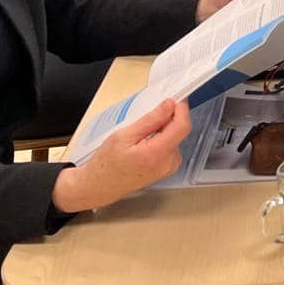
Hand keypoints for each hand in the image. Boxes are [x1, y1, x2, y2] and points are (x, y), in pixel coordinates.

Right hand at [52, 98, 191, 213]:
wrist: (101, 185)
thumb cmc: (107, 164)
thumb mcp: (124, 135)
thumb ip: (150, 120)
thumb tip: (169, 106)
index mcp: (156, 154)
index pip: (182, 126)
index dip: (181, 109)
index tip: (176, 99)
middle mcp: (167, 163)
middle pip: (179, 131)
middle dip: (168, 119)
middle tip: (148, 116)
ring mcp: (169, 168)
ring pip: (175, 137)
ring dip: (163, 130)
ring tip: (141, 135)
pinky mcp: (167, 168)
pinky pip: (171, 146)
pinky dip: (161, 140)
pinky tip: (145, 143)